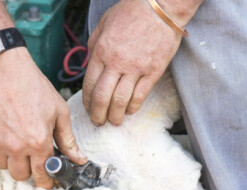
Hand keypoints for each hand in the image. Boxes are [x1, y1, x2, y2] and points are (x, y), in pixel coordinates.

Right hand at [0, 48, 86, 186]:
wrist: (3, 68)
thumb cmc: (33, 87)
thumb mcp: (59, 112)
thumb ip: (68, 139)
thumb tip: (79, 159)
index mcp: (38, 142)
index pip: (43, 175)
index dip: (46, 181)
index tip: (47, 181)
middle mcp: (17, 147)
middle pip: (20, 176)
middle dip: (28, 171)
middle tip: (32, 159)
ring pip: (3, 166)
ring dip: (11, 159)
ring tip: (17, 143)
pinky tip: (4, 130)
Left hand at [82, 0, 190, 125]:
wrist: (160, 7)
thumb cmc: (132, 12)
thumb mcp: (104, 24)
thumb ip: (95, 45)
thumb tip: (91, 64)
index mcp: (101, 51)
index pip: (89, 84)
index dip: (87, 102)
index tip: (87, 109)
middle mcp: (116, 63)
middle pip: (102, 98)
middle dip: (97, 115)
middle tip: (98, 122)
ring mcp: (135, 69)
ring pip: (120, 101)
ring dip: (115, 116)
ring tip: (114, 121)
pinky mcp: (153, 72)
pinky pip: (140, 96)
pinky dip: (133, 107)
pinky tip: (129, 111)